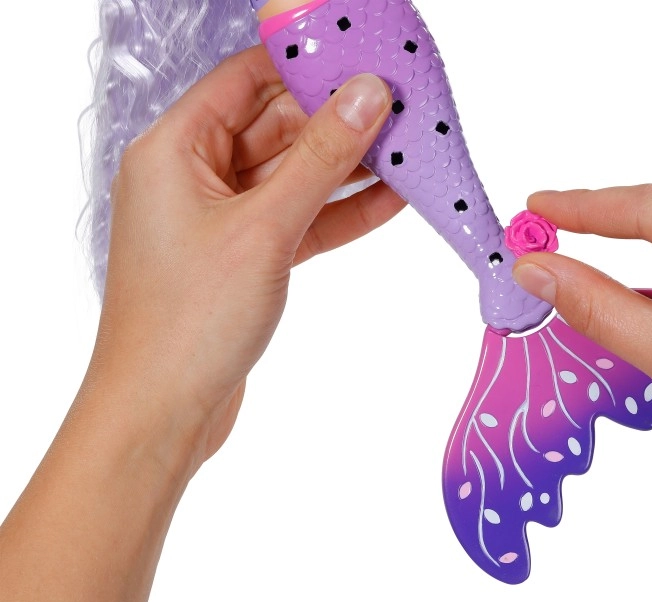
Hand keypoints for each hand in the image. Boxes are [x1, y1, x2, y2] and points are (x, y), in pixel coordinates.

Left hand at [91, 47, 404, 475]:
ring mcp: (221, 219)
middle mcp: (193, 177)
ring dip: (349, 167)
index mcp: (174, 150)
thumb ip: (321, 158)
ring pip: (295, 174)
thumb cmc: (187, 322)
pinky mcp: (246, 256)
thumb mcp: (265, 227)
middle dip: (339, 120)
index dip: (304, 66)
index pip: (245, 79)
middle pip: (276, 126)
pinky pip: (301, 217)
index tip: (363, 61)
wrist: (164, 412)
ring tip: (410, 150)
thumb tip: (366, 96)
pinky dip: (341, 211)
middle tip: (402, 110)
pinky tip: (392, 199)